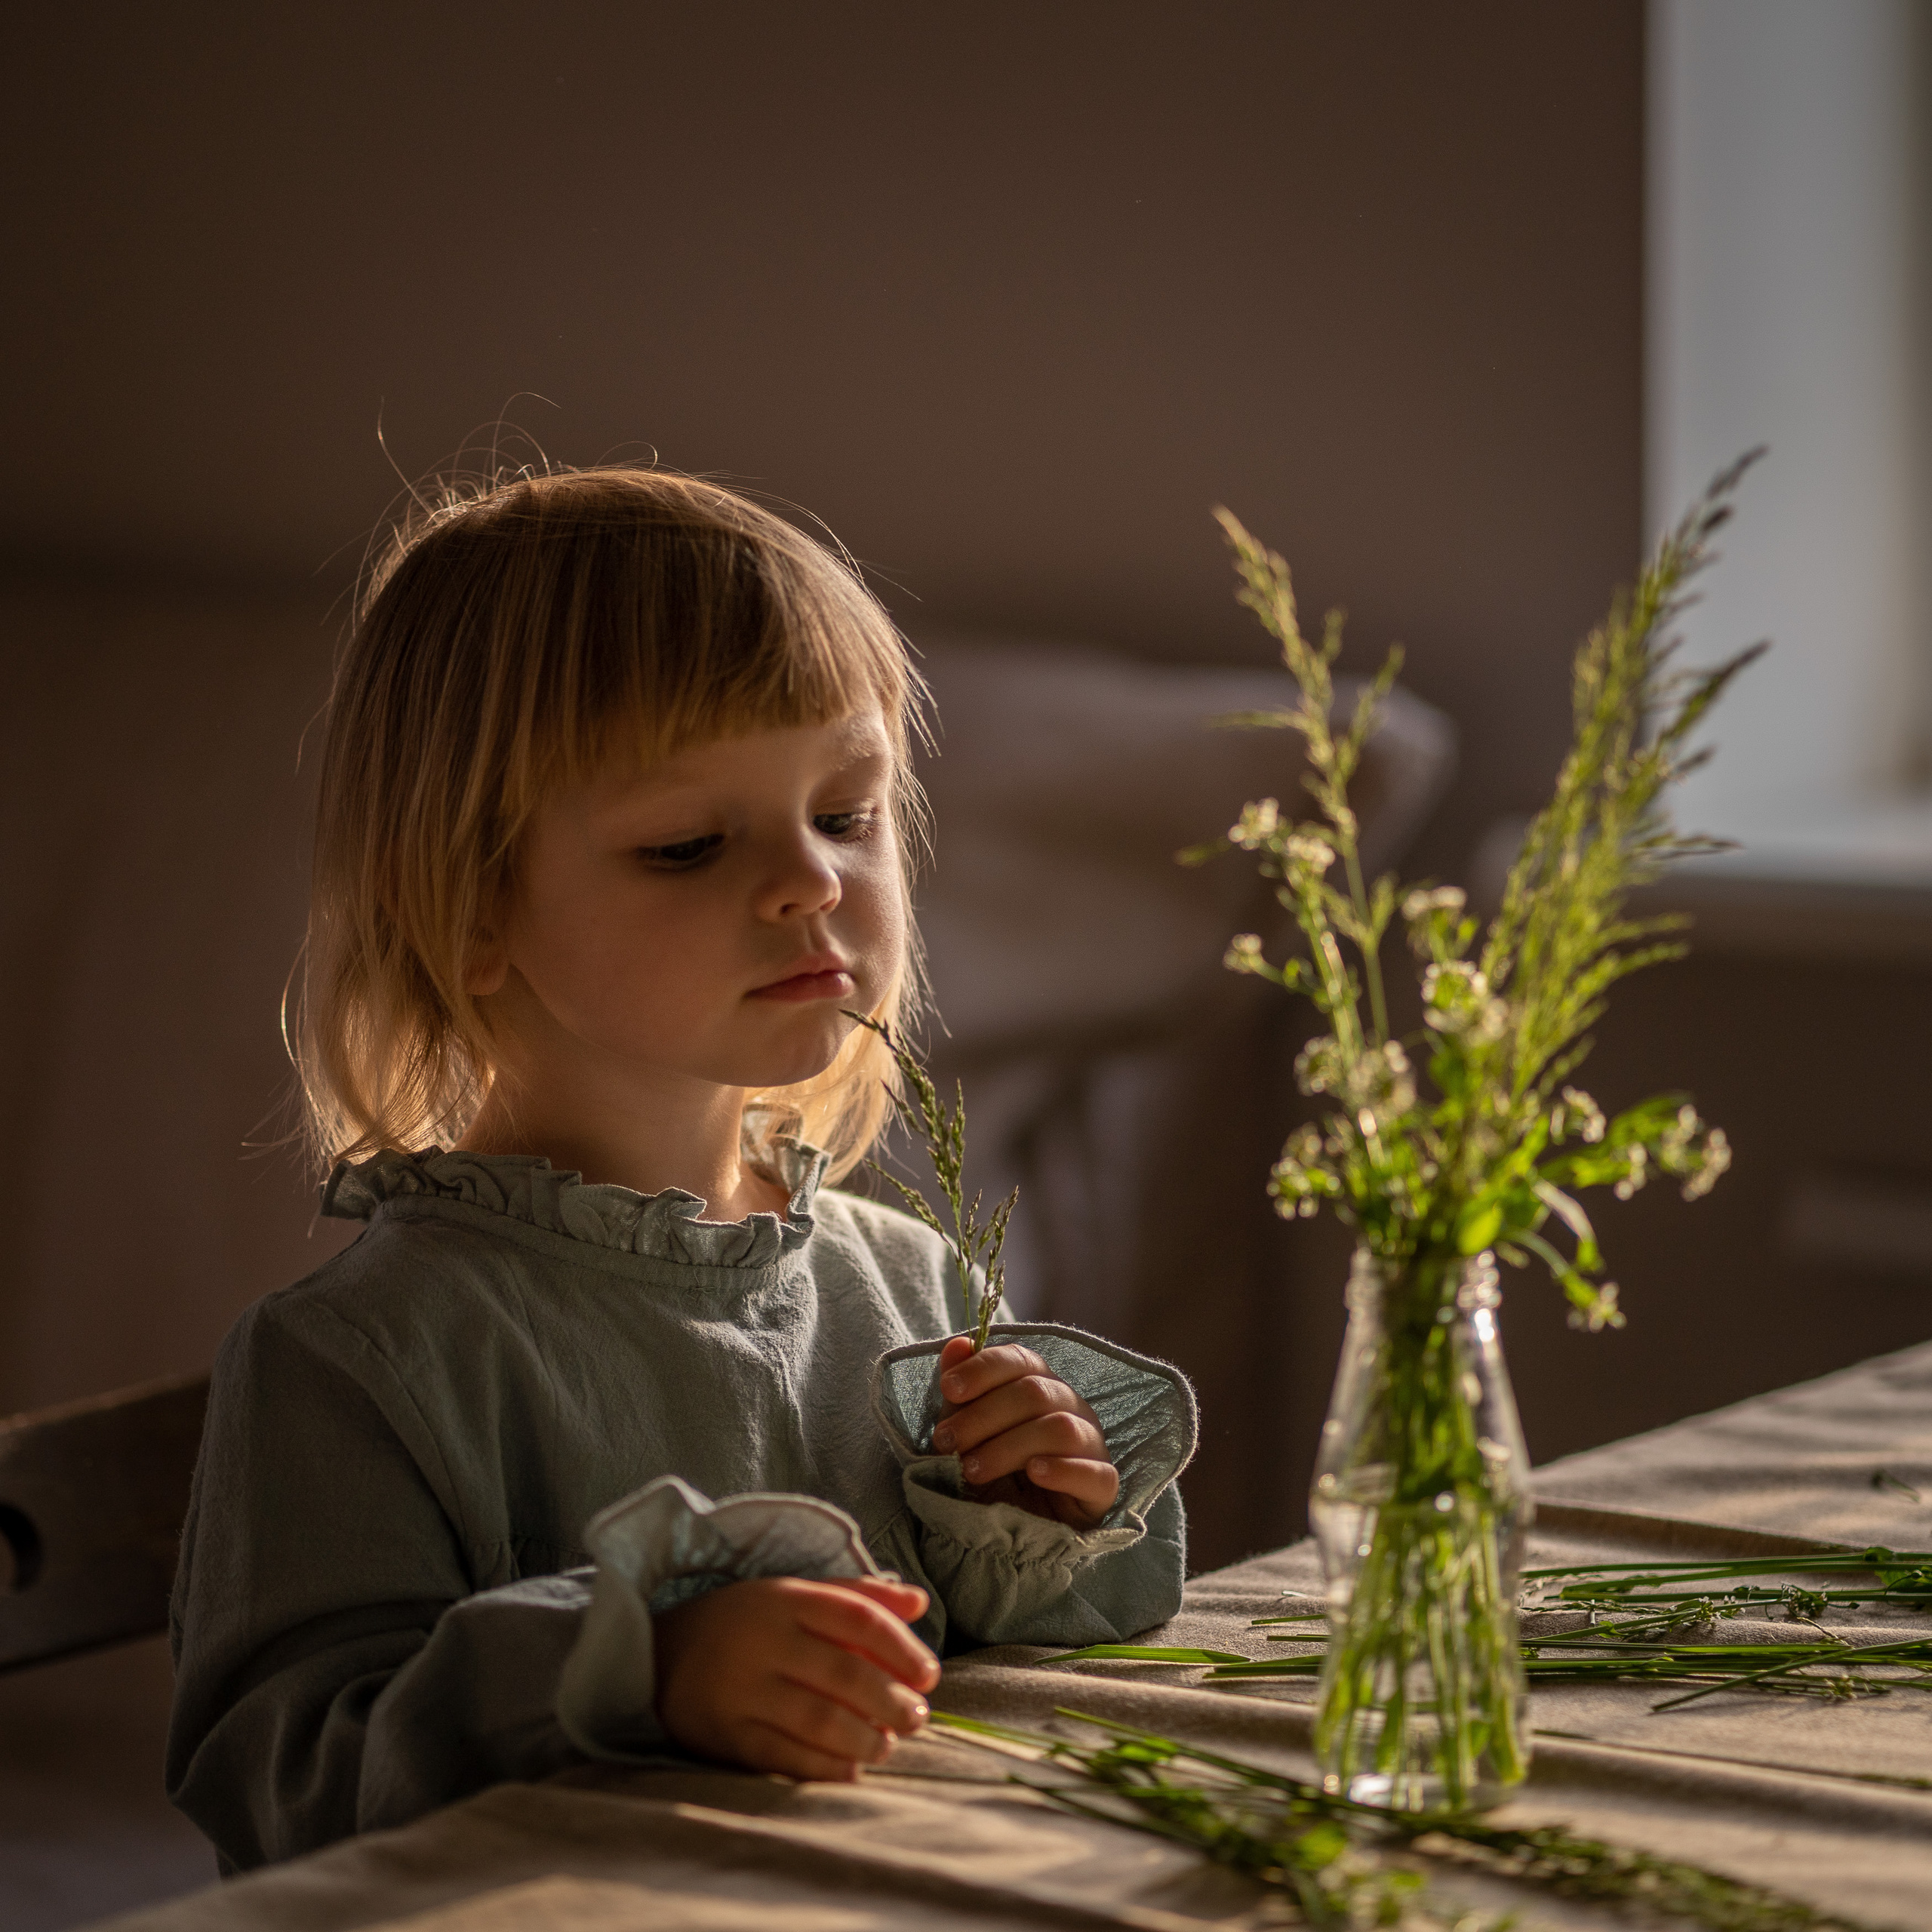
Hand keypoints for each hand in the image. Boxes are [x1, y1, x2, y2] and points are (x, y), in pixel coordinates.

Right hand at [654, 1575, 938, 1780]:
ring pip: (817, 1717)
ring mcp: (742, 1689)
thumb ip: (856, 1595)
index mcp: (785, 1599)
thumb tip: (918, 1601)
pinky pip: (782, 1755)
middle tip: (916, 1717)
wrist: (658, 1655)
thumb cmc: (745, 1623)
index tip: (928, 1675)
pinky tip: (851, 1770)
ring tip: (887, 1745)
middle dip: (890, 1699)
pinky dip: (823, 1766)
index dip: (901, 1647)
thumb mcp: (793, 1594)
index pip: (857, 1616)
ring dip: (863, 1736)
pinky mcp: (726, 1734)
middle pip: (843, 1671)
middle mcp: (764, 1641)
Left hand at [930, 1336, 1118, 1527]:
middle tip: (946, 1443)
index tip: (948, 1388)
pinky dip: (1062, 1469)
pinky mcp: (1103, 1486)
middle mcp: (1071, 1407)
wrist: (1012, 1533)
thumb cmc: (991, 1474)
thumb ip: (961, 1392)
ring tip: (972, 1470)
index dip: (984, 1368)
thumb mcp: (966, 1434)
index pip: (1021, 1360)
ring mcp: (1091, 1444)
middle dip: (983, 1416)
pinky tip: (1033, 1474)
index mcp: (1040, 1385)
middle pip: (1034, 1393)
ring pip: (1059, 1428)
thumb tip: (957, 1344)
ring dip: (1008, 1447)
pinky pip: (1094, 1472)